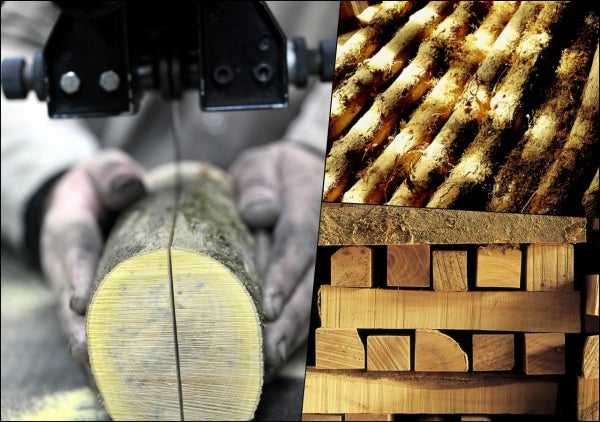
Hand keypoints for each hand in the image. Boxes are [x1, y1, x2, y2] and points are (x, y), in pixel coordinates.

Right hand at [39, 149, 145, 382]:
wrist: (80, 205)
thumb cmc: (97, 188)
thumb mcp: (101, 170)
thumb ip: (111, 174)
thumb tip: (130, 187)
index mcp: (69, 234)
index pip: (74, 256)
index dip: (77, 278)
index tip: (81, 304)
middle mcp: (67, 270)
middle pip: (71, 307)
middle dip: (83, 338)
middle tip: (99, 365)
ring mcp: (77, 292)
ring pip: (80, 331)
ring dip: (96, 360)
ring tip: (118, 391)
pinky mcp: (92, 307)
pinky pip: (96, 335)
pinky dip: (107, 361)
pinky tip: (128, 387)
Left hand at [230, 141, 323, 380]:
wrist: (305, 174)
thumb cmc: (274, 173)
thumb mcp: (262, 164)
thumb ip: (257, 184)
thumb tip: (258, 213)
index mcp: (309, 202)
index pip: (298, 240)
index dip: (283, 275)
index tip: (265, 307)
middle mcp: (326, 235)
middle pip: (311, 282)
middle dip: (287, 321)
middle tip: (264, 353)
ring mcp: (329, 258)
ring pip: (317, 301)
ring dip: (292, 335)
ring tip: (267, 364)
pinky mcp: (323, 275)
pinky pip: (316, 307)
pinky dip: (296, 334)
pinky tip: (276, 356)